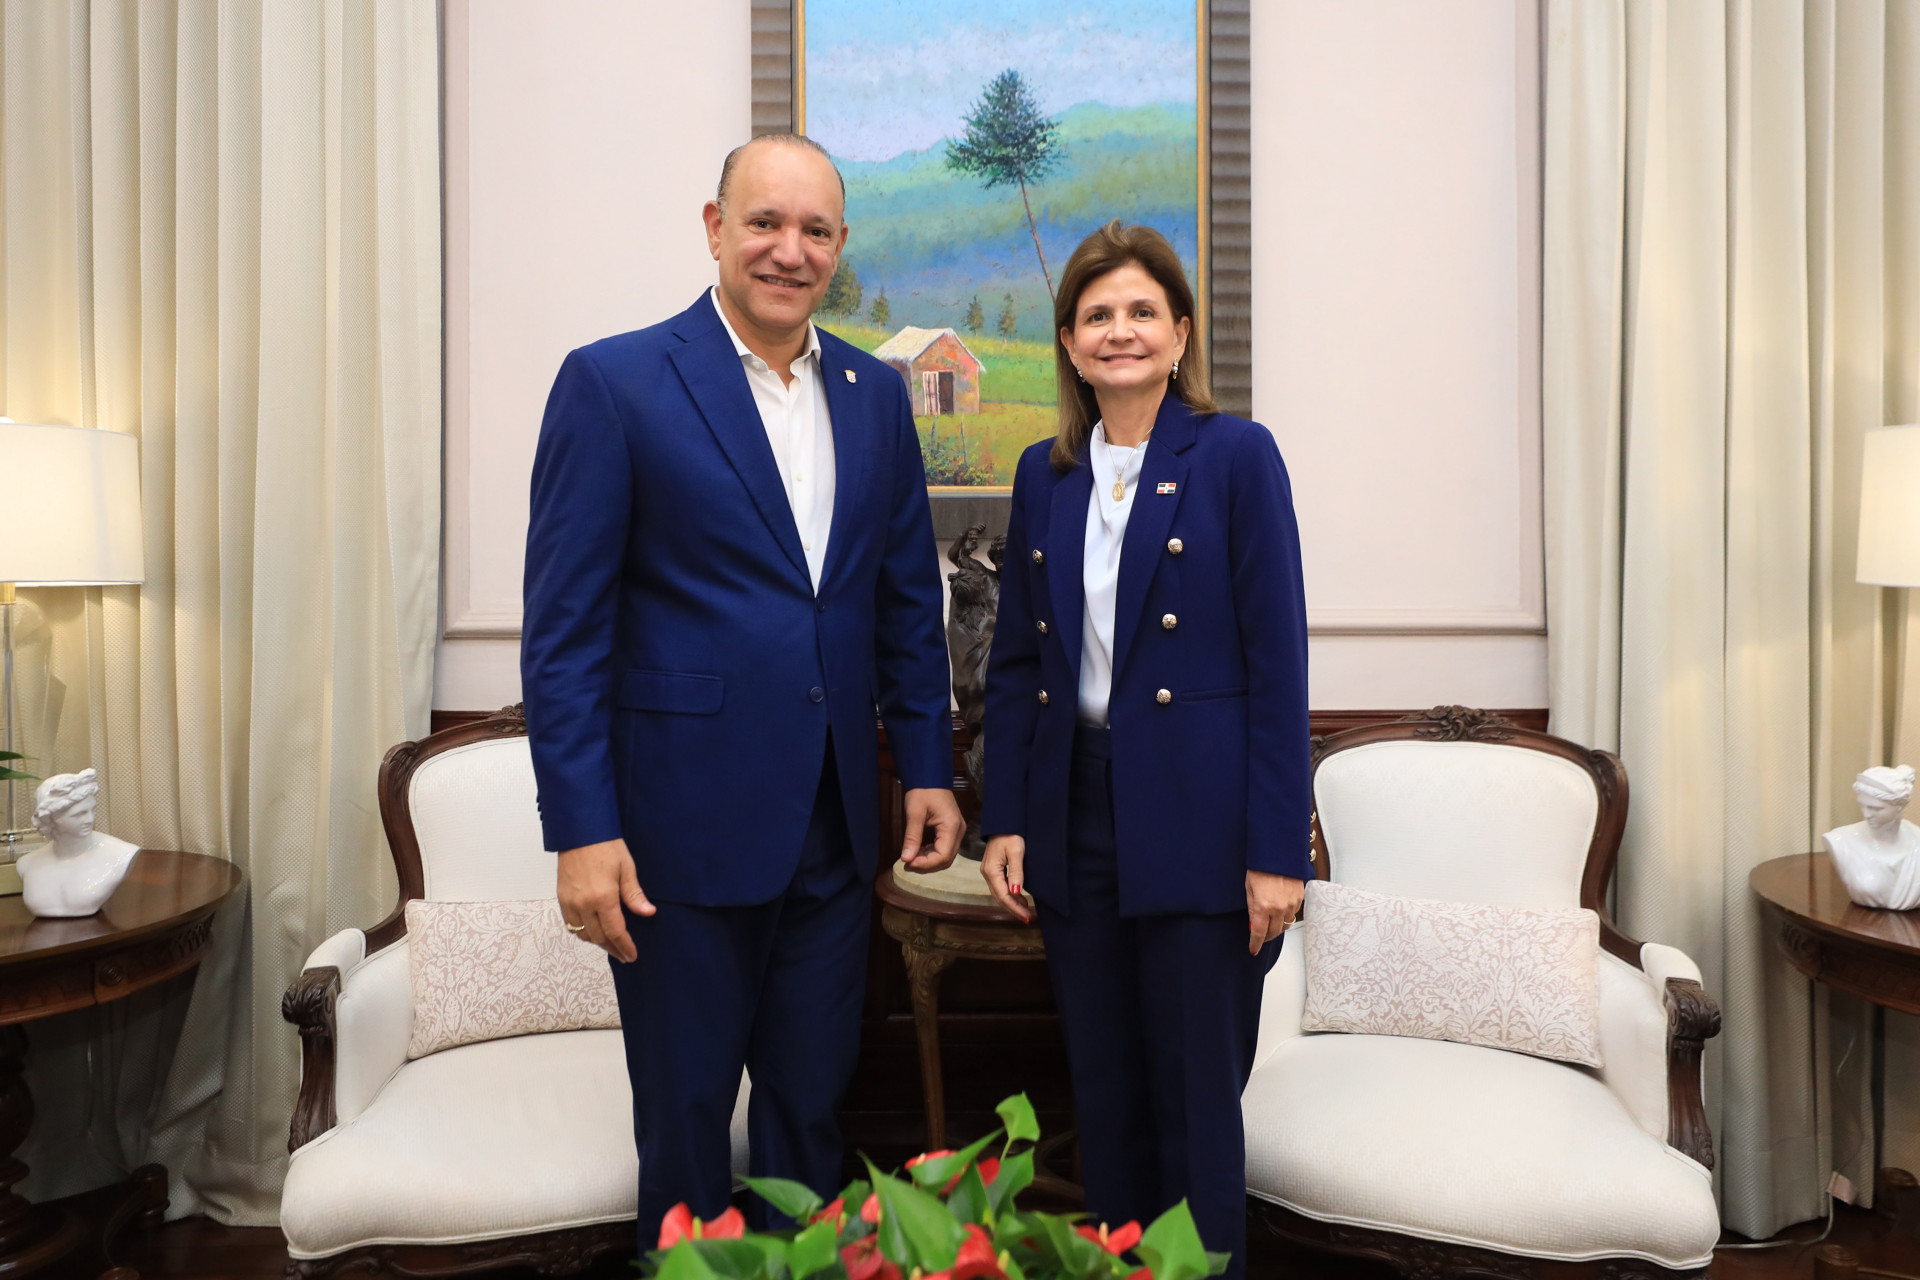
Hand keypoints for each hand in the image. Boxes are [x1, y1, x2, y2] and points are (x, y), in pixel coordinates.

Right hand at [557, 838, 653, 962]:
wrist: (580, 832)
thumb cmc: (606, 846)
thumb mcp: (627, 869)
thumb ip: (635, 895)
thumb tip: (648, 913)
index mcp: (603, 898)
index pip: (615, 932)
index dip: (624, 946)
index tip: (632, 955)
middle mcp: (583, 904)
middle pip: (598, 937)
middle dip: (612, 948)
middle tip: (624, 954)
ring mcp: (570, 902)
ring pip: (582, 934)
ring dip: (597, 941)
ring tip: (611, 944)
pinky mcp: (561, 898)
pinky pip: (571, 924)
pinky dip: (582, 931)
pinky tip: (593, 930)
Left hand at [900, 788, 965, 872]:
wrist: (930, 777)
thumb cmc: (923, 791)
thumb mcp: (914, 813)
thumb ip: (912, 837)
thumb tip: (906, 858)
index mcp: (952, 826)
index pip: (943, 855)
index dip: (926, 864)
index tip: (908, 863)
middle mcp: (958, 831)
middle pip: (946, 859)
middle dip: (926, 865)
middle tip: (907, 864)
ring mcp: (957, 831)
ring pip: (946, 856)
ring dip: (929, 861)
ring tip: (911, 859)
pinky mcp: (952, 830)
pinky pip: (944, 848)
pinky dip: (931, 854)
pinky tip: (918, 852)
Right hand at [980, 835, 1030, 921]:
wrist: (1004, 823)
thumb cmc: (1011, 834)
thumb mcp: (1016, 852)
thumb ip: (1016, 872)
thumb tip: (1015, 891)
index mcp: (991, 870)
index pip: (1003, 895)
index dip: (1014, 908)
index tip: (1026, 916)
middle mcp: (987, 873)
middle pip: (1000, 897)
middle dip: (1013, 909)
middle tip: (1027, 919)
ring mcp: (989, 872)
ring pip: (1000, 894)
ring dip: (1012, 904)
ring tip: (1025, 912)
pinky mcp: (993, 870)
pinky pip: (1000, 887)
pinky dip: (1010, 896)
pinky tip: (1019, 899)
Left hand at [1247, 870, 1304, 955]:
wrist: (1278, 852)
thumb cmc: (1260, 867)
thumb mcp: (1249, 889)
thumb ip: (1252, 909)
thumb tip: (1253, 925)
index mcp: (1263, 906)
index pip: (1259, 933)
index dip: (1255, 943)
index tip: (1253, 949)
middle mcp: (1279, 908)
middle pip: (1274, 932)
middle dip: (1266, 937)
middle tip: (1260, 936)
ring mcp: (1292, 903)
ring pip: (1286, 925)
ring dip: (1277, 927)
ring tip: (1270, 923)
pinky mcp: (1300, 898)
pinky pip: (1293, 914)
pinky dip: (1286, 916)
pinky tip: (1280, 911)